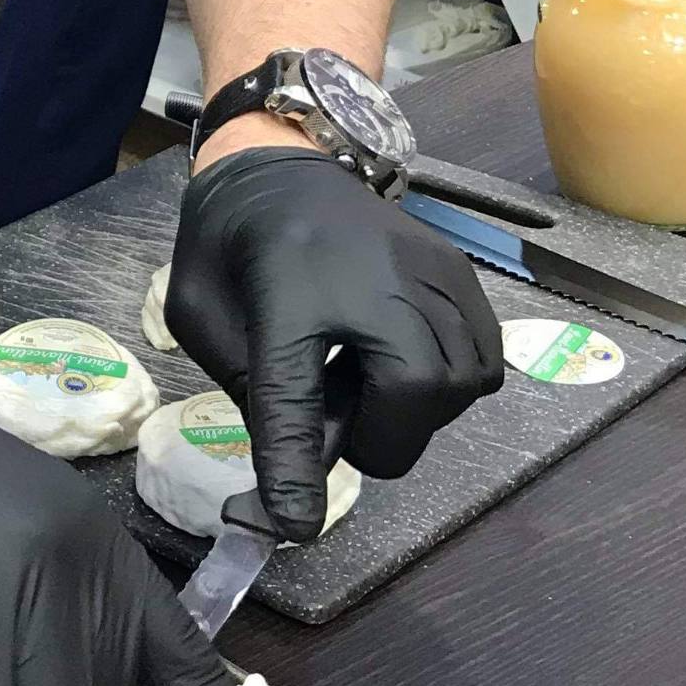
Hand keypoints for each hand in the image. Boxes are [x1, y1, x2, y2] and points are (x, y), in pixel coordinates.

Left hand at [167, 149, 501, 540]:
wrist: (277, 163)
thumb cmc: (230, 246)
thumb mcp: (201, 315)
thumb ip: (250, 394)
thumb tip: (299, 476)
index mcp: (284, 293)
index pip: (294, 396)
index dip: (295, 466)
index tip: (296, 522)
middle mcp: (372, 278)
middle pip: (418, 392)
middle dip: (383, 439)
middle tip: (340, 425)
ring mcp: (428, 268)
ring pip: (463, 381)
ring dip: (417, 414)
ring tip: (367, 386)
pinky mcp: (459, 270)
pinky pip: (485, 358)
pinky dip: (452, 384)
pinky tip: (402, 365)